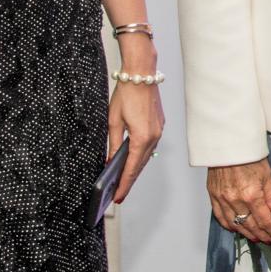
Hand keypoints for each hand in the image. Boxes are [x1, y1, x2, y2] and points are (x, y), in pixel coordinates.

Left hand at [107, 79, 164, 204]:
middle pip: (140, 166)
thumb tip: (110, 161)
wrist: (141, 75)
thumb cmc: (127, 94)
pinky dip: (141, 156)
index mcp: (141, 138)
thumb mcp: (113, 121)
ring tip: (124, 180)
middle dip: (129, 181)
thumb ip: (113, 144)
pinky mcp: (159, 125)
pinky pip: (150, 146)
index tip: (117, 196)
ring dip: (135, 169)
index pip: (131, 169)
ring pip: (146, 157)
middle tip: (119, 194)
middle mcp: (154, 137)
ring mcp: (158, 131)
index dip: (123, 185)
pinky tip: (133, 160)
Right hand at [208, 159, 270, 244]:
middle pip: (250, 225)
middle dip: (261, 235)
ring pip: (235, 224)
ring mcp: (223, 199)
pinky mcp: (213, 196)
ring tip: (255, 238)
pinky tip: (235, 229)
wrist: (228, 144)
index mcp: (251, 195)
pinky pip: (220, 217)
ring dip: (246, 233)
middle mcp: (236, 201)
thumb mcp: (266, 174)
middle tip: (268, 240)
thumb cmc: (248, 155)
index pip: (264, 220)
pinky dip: (228, 225)